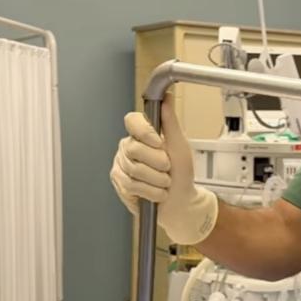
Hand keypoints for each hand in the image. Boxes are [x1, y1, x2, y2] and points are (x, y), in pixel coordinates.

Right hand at [109, 96, 217, 244]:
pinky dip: (149, 192)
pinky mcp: (119, 182)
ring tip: (164, 183)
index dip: (145, 132)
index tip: (160, 143)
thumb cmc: (181, 174)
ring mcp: (121, 164)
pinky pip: (130, 185)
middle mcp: (128, 147)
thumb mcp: (180, 146)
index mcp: (142, 134)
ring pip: (133, 170)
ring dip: (156, 181)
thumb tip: (166, 97)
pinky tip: (156, 193)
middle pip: (135, 148)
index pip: (132, 120)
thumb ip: (171, 122)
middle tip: (168, 169)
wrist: (180, 202)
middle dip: (158, 163)